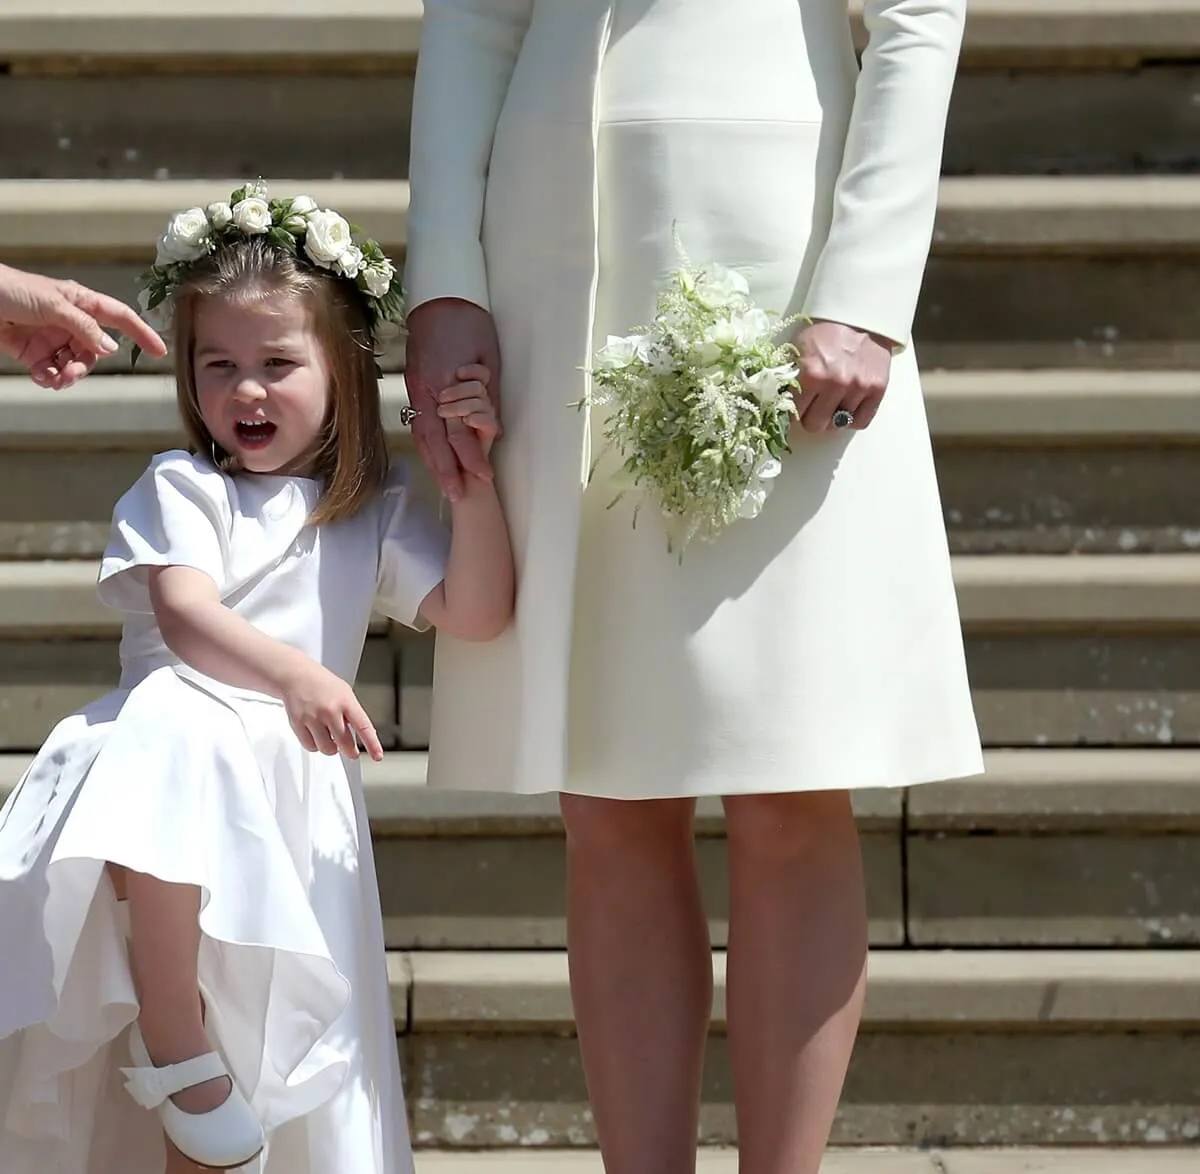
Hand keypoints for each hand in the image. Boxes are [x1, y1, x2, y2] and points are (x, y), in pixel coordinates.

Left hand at [0, 263, 167, 388]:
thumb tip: (110, 350)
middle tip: (70, 374)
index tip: (159, 351)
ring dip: (66, 376)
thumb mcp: (53, 304)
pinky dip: (49, 378)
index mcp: (81, 303)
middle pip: (93, 352)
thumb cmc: (11, 288)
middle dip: (83, 366)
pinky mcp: (34, 352)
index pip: (120, 318)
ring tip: (52, 379)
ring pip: (74, 365)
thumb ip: (84, 328)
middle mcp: (71, 322)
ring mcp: (53, 338)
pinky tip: (40, 377)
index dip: (141, 333)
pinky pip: (52, 371)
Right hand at [281, 660, 383, 761]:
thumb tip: (361, 735)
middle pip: (344, 743)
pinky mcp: (298, 724)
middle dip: (350, 751)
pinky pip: (311, 746)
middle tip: (351, 752)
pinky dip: (315, 746)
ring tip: (330, 738)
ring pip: (327, 749)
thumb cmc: (322, 684)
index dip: (372, 744)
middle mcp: (330, 710)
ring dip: (331, 748)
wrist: (296, 675)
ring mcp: (313, 718)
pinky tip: (317, 736)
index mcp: (346, 702)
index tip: (377, 756)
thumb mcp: (345, 693)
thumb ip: (353, 714)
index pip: (364, 727)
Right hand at [405, 298, 501, 501]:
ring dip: (434, 462)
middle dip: (446, 470)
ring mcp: (417, 389)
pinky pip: (418, 422)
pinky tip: (433, 459)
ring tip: (446, 485)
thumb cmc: (471, 325)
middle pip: (435, 439)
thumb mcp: (490, 359)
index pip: (458, 429)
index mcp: (446, 383)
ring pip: (422, 433)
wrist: (441, 299)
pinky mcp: (414, 386)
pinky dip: (426, 444)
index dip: (469, 455)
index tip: (483, 476)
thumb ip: (490, 395)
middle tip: (458, 496)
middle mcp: (427, 390)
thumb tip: (493, 426)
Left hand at [790, 319, 892, 432]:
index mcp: (811, 373)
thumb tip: (781, 404)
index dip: (794, 411)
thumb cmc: (825, 334)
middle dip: (812, 418)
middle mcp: (835, 383)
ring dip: (834, 416)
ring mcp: (858, 387)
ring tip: (833, 401)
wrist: (859, 316)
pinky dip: (853, 419)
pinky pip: (861, 422)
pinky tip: (848, 407)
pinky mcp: (877, 389)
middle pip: (815, 425)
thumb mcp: (799, 350)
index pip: (794, 414)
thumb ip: (790, 378)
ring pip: (838, 424)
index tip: (797, 406)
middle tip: (814, 407)